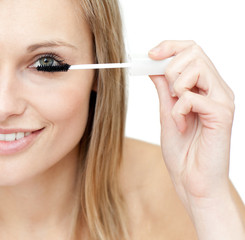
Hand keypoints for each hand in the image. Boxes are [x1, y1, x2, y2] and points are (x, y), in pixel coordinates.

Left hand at [148, 40, 234, 209]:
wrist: (192, 181)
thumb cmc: (182, 151)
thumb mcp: (167, 113)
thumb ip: (164, 89)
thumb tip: (154, 66)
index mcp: (205, 88)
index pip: (192, 51)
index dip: (170, 46)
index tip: (150, 54)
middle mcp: (217, 89)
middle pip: (195, 52)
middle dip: (171, 69)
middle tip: (168, 93)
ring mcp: (222, 101)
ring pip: (197, 67)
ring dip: (176, 88)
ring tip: (176, 111)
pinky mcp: (222, 115)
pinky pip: (193, 96)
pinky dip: (178, 110)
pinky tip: (180, 126)